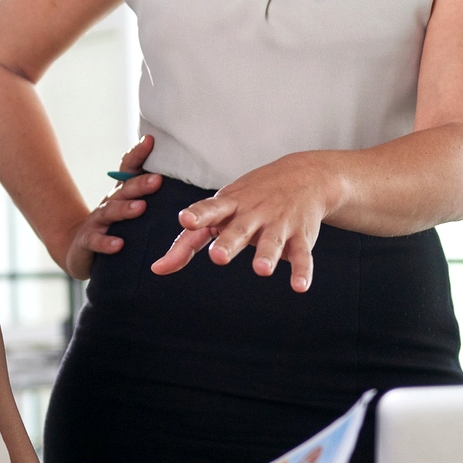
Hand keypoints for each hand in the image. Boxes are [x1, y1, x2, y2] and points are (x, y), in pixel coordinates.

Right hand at [58, 137, 162, 279]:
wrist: (78, 247)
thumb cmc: (112, 225)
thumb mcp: (127, 205)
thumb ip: (147, 190)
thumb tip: (172, 171)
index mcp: (121, 192)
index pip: (129, 168)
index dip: (138, 154)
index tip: (150, 140)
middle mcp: (109, 202)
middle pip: (124, 190)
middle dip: (140, 184)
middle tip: (157, 180)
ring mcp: (96, 221)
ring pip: (110, 212)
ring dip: (125, 209)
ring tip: (141, 207)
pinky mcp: (87, 241)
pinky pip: (96, 241)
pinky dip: (106, 243)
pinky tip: (118, 244)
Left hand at [151, 152, 340, 292]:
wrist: (305, 176)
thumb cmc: (250, 198)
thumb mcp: (220, 210)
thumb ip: (188, 243)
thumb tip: (157, 269)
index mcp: (230, 205)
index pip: (210, 209)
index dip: (197, 214)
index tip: (185, 219)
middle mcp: (253, 214)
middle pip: (238, 230)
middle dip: (229, 242)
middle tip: (218, 257)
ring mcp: (278, 224)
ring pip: (271, 242)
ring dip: (266, 255)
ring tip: (261, 270)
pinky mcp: (300, 236)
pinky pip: (302, 256)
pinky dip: (302, 271)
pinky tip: (299, 287)